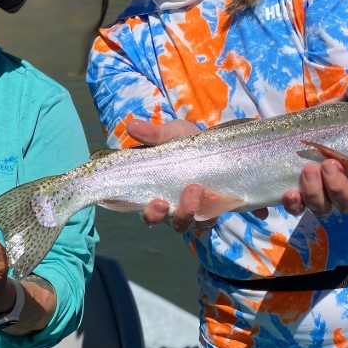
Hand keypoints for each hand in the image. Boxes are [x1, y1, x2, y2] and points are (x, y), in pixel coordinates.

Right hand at [126, 118, 209, 232]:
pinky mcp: (213, 209)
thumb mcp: (169, 134)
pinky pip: (212, 218)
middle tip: (173, 200)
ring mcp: (194, 209)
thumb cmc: (185, 141)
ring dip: (190, 211)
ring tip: (197, 188)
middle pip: (170, 222)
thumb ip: (152, 134)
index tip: (157, 202)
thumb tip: (130, 125)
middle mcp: (173, 206)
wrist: (216, 144)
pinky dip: (214, 210)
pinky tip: (217, 195)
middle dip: (173, 215)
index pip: (149, 213)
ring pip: (189, 223)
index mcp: (157, 192)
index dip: (151, 214)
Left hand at [282, 79, 347, 216]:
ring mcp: (321, 196)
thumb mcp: (340, 109)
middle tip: (330, 164)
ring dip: (317, 192)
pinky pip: (298, 209)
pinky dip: (295, 204)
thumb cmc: (327, 124)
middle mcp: (347, 188)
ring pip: (325, 208)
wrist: (290, 132)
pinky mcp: (297, 198)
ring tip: (309, 168)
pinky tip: (290, 193)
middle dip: (341, 188)